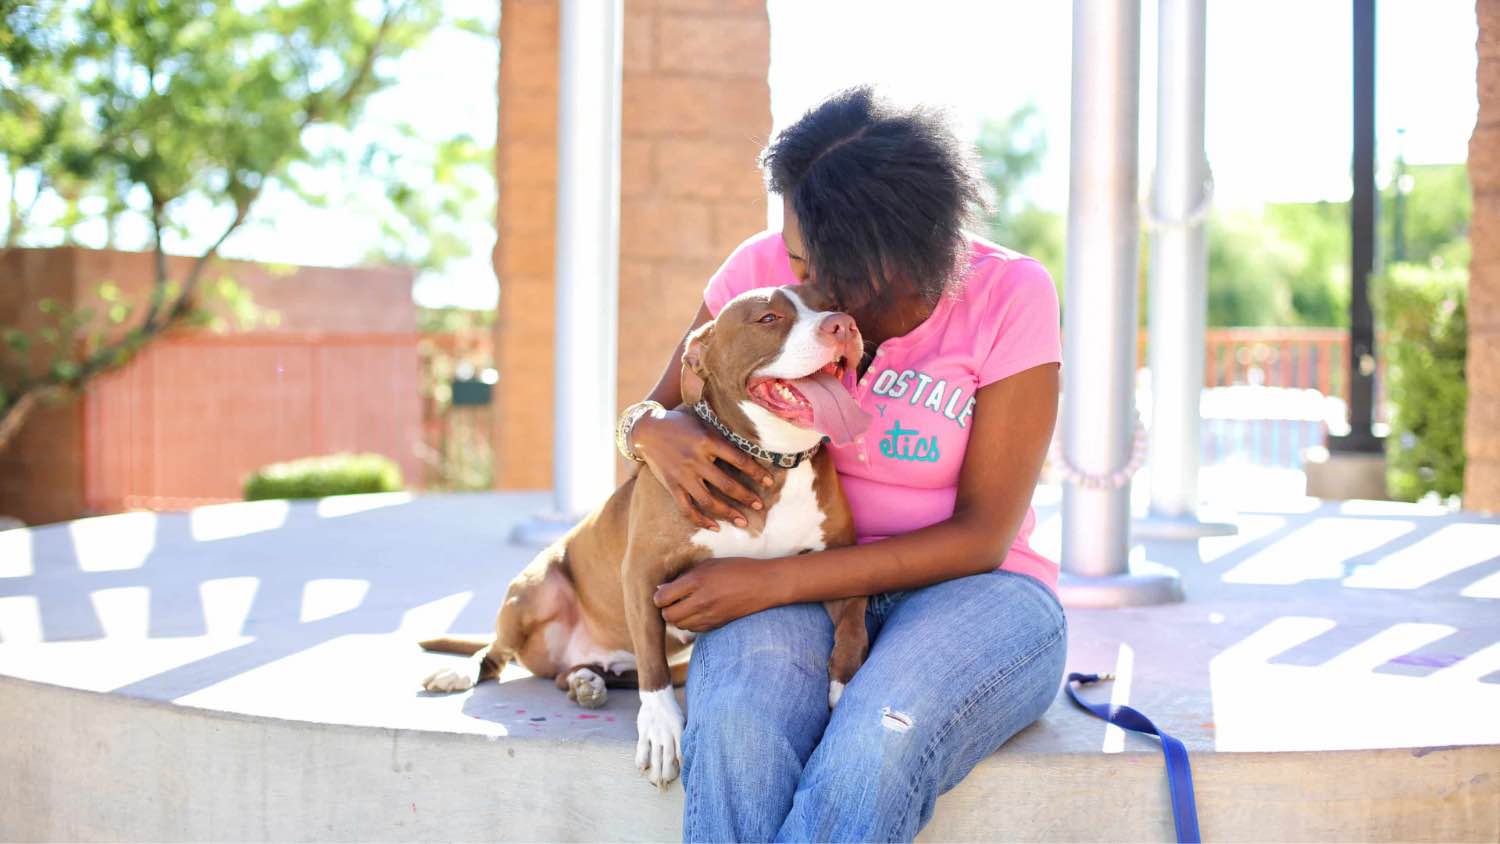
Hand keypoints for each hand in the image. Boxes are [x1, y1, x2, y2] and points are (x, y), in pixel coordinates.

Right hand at [631, 409, 772, 530]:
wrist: (647, 429)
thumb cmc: (681, 423)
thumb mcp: (703, 420)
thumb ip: (722, 434)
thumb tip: (750, 445)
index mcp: (707, 440)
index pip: (739, 459)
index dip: (756, 472)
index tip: (769, 482)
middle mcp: (696, 459)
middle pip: (726, 484)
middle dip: (746, 497)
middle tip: (760, 506)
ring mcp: (682, 475)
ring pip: (708, 500)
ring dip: (728, 513)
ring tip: (742, 521)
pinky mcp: (671, 485)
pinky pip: (686, 508)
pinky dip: (700, 520)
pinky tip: (714, 527)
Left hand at [653, 557, 780, 631]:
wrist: (765, 585)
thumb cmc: (737, 569)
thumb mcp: (710, 564)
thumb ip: (685, 576)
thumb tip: (662, 588)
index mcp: (697, 581)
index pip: (662, 598)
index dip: (658, 597)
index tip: (663, 592)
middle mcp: (701, 601)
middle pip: (668, 616)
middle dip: (665, 609)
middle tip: (671, 601)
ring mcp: (710, 616)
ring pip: (680, 625)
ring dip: (678, 617)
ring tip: (685, 605)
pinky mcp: (717, 625)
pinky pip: (694, 629)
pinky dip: (691, 622)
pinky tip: (698, 611)